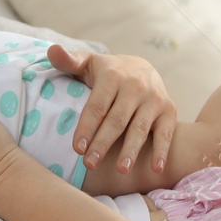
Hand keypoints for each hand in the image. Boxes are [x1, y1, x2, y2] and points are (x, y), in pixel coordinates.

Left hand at [47, 44, 176, 174]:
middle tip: (90, 164)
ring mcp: (154, 100)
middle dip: (103, 143)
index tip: (77, 148)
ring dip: (131, 150)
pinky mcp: (169, 111)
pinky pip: (166, 133)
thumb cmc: (107, 73)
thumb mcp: (88, 63)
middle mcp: (135, 87)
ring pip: (140, 128)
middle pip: (117, 120)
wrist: (143, 68)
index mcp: (112, 76)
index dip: (87, 127)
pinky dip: (162, 151)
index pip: (97, 105)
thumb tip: (51, 50)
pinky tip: (156, 169)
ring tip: (121, 170)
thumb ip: (68, 60)